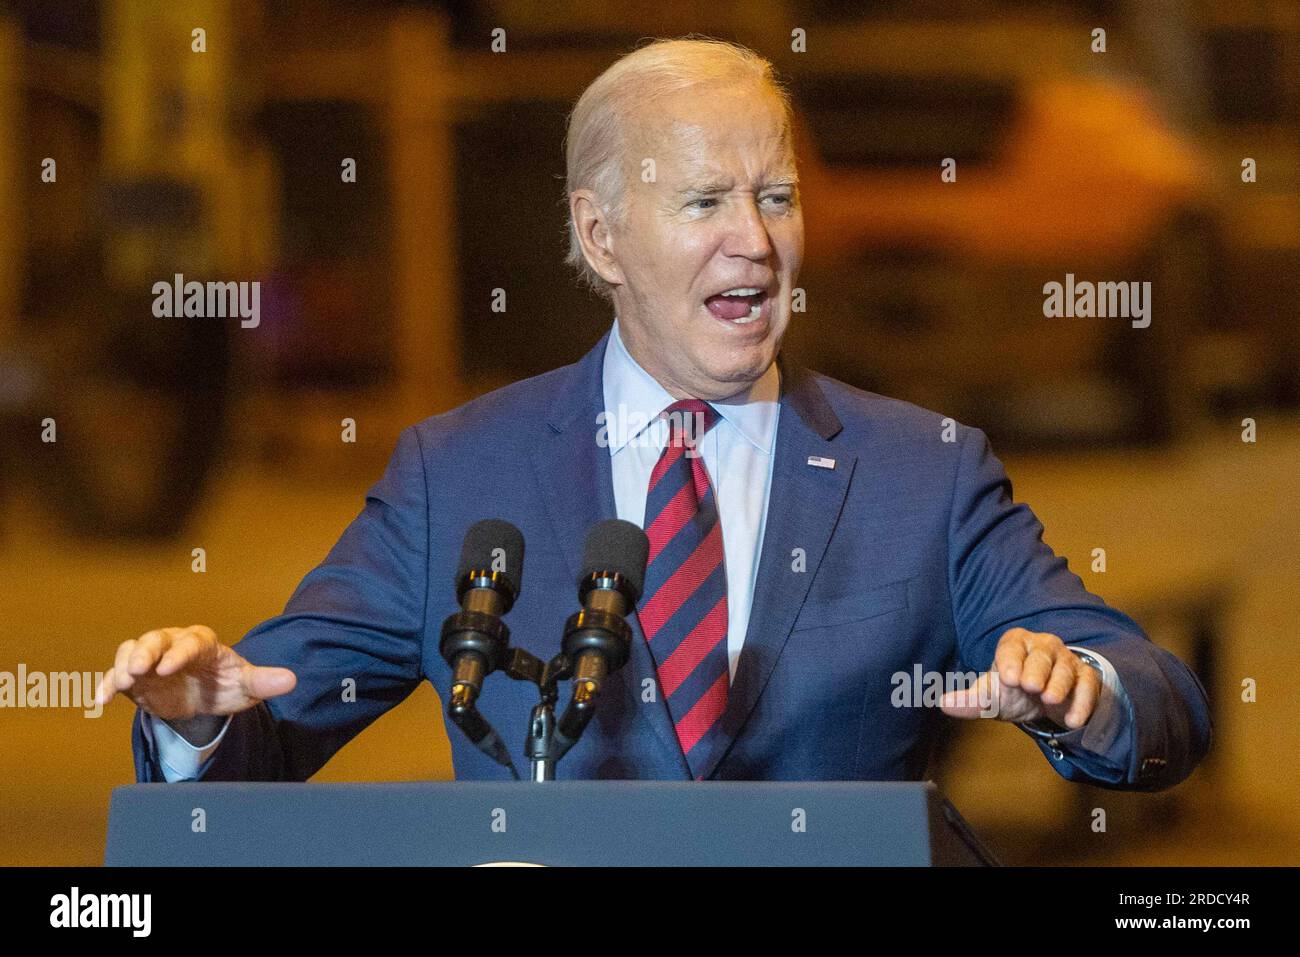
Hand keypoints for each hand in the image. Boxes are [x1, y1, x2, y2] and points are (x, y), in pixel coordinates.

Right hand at [95, 625, 296, 721]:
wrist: (207, 695)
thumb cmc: (228, 683)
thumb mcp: (247, 685)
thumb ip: (264, 681)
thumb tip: (292, 680)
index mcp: (203, 643)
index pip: (191, 642)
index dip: (180, 652)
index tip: (170, 667)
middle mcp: (173, 645)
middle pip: (155, 640)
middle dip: (145, 653)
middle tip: (138, 670)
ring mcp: (151, 660)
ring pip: (132, 652)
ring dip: (123, 666)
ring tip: (120, 684)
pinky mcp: (136, 678)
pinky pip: (117, 676)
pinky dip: (107, 684)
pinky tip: (102, 699)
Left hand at [939, 627, 1100, 729]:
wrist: (1046, 702)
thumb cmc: (1013, 693)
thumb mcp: (991, 697)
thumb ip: (970, 701)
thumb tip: (943, 703)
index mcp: (1015, 643)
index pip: (1011, 646)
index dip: (1010, 660)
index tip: (1007, 678)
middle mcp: (1043, 646)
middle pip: (1041, 654)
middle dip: (1036, 670)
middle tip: (1030, 686)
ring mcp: (1067, 660)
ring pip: (1066, 669)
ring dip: (1058, 686)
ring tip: (1049, 700)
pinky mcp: (1087, 677)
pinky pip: (1088, 686)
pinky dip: (1082, 702)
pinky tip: (1073, 720)